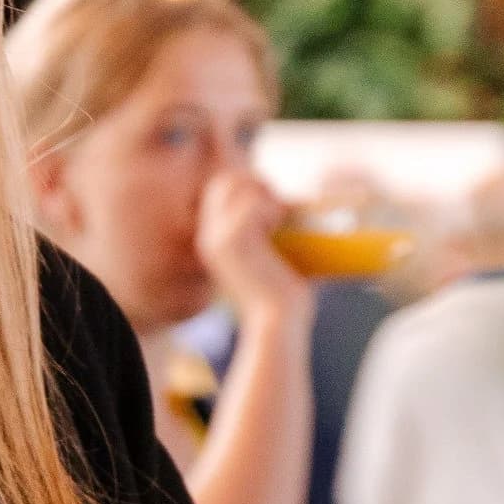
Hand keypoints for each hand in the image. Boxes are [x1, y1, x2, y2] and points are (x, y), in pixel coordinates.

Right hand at [195, 167, 308, 329]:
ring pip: (236, 185)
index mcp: (215, 241)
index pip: (221, 190)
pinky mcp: (233, 241)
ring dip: (263, 195)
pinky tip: (279, 227)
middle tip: (278, 209)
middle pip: (224, 181)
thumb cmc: (282, 296)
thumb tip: (294, 208)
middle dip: (255, 183)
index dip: (249, 186)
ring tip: (279, 220)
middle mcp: (209, 236)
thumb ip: (271, 234)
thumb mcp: (271, 259)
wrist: (278, 322)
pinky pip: (252, 203)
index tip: (275, 206)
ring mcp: (217, 237)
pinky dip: (271, 208)